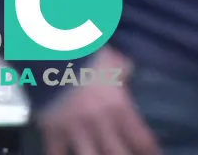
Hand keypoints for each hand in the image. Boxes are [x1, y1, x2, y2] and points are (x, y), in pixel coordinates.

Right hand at [37, 47, 158, 154]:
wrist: (47, 53)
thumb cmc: (84, 55)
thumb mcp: (111, 59)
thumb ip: (122, 71)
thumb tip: (125, 74)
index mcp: (119, 108)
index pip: (142, 140)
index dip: (149, 152)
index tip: (151, 154)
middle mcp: (100, 124)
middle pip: (118, 154)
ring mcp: (75, 129)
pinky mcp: (52, 130)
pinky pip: (57, 153)